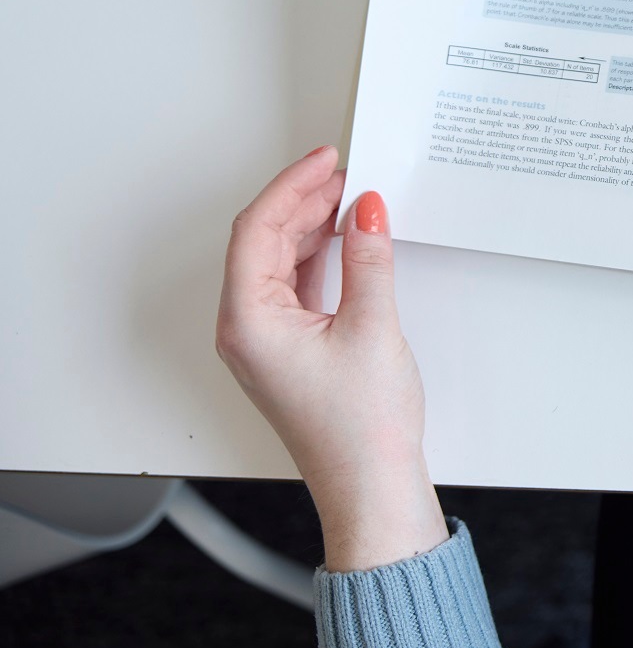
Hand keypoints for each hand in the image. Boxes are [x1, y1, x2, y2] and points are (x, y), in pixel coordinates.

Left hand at [215, 147, 448, 570]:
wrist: (372, 487)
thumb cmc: (362, 426)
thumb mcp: (372, 326)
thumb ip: (368, 258)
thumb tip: (366, 208)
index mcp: (248, 321)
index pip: (257, 231)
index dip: (292, 186)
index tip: (327, 160)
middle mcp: (246, 329)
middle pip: (262, 242)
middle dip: (301, 200)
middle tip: (343, 170)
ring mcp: (265, 341)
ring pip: (277, 261)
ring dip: (309, 226)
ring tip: (349, 197)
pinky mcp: (288, 350)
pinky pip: (292, 285)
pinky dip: (316, 254)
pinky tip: (344, 240)